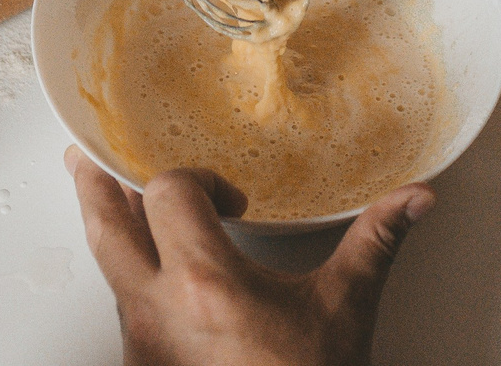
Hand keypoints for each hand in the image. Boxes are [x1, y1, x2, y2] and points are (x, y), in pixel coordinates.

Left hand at [68, 151, 430, 365]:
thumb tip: (414, 200)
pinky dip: (128, 279)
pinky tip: (149, 272)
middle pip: (105, 227)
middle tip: (86, 155)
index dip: (196, 180)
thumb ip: (374, 242)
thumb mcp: (344, 311)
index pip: (169, 194)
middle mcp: (157, 313)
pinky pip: (122, 309)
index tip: (229, 198)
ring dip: (113, 232)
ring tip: (113, 202)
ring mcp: (141, 346)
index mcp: (205, 285)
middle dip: (95, 184)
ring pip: (108, 271)